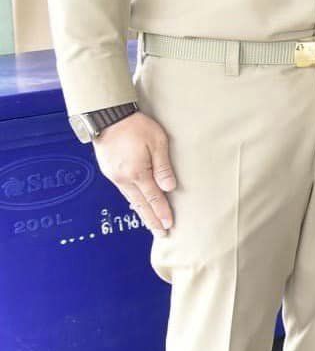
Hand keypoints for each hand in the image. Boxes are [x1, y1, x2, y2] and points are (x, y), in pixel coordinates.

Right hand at [94, 112, 175, 235]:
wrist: (107, 116)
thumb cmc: (135, 126)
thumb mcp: (157, 142)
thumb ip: (163, 166)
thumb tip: (169, 187)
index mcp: (136, 172)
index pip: (153, 198)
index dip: (162, 212)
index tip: (169, 225)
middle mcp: (123, 178)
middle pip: (141, 204)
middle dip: (151, 220)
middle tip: (161, 234)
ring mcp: (114, 176)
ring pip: (131, 199)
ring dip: (142, 212)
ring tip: (151, 224)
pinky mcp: (109, 171)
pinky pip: (124, 191)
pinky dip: (133, 201)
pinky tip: (138, 205)